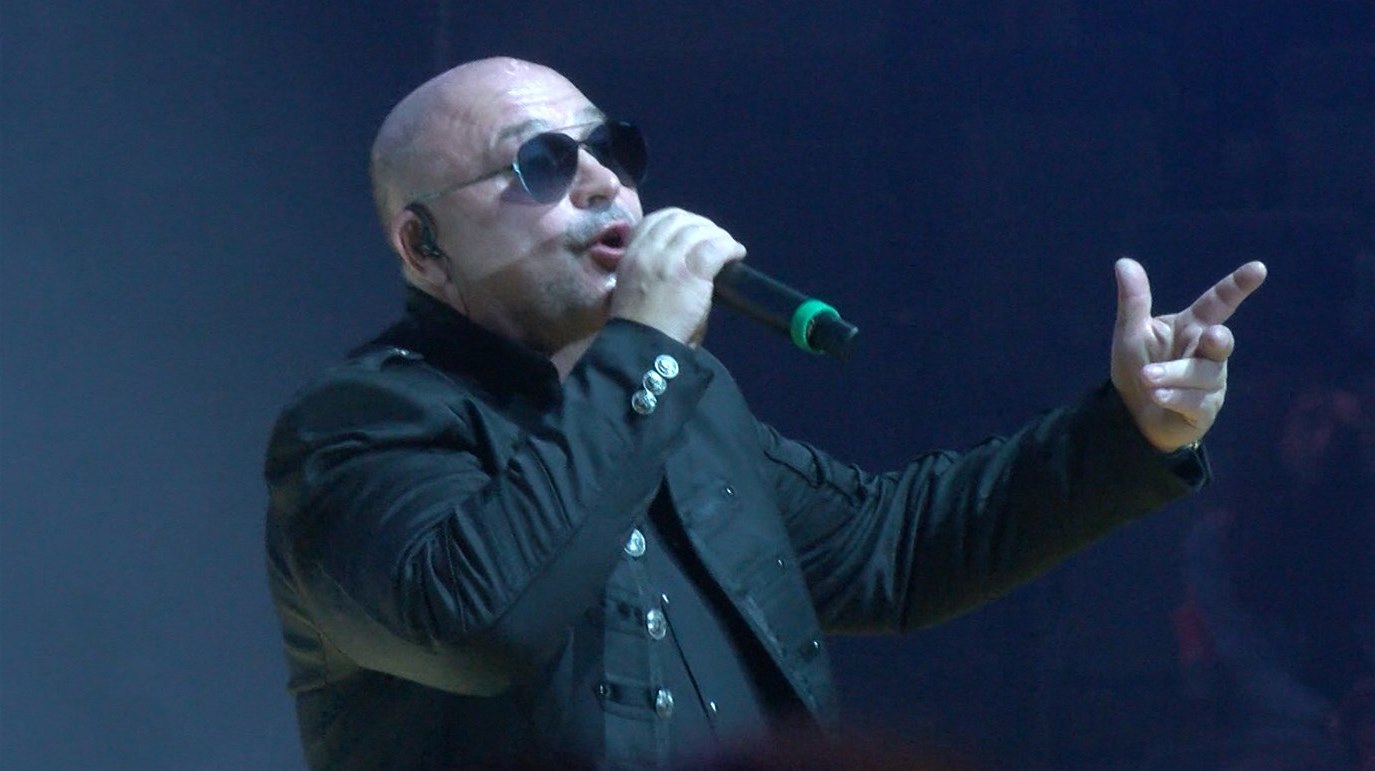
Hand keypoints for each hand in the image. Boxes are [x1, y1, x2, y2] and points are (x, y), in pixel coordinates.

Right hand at [610, 207, 745, 345]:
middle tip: (713, 237)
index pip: (653, 220)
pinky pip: (716, 247)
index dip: (676, 220)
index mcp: (630, 256)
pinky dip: (730, 247)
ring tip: (728, 247)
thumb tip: (679, 263)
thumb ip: (650, 270)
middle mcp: (648, 251)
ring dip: (718, 235)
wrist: (642, 348)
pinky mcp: (691, 271)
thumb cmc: (639, 330)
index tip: (690, 231)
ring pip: (699, 230)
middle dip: (699, 224)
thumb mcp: (632, 289)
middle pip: (678, 218)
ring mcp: (669, 259)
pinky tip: (737, 254)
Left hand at [1111, 258, 1267, 450]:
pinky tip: (1157, 395)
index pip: (1218, 302)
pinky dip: (1174, 397)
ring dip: (1174, 375)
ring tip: (1148, 378)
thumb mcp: (1131, 334)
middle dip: (1218, 339)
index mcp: (1191, 327)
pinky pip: (1196, 401)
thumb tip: (1124, 262)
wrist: (1131, 415)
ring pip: (1203, 374)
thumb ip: (1134, 301)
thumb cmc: (1138, 367)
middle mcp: (1206, 352)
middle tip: (1211, 335)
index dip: (1237, 286)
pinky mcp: (1205, 410)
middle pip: (1221, 341)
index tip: (1258, 268)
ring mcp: (1210, 382)